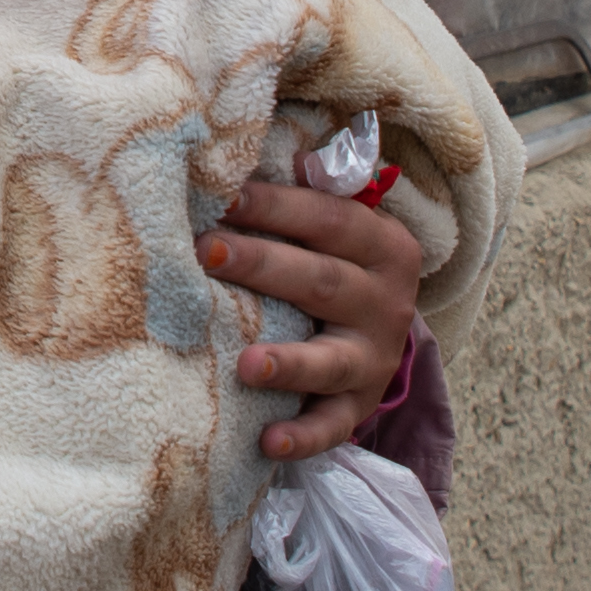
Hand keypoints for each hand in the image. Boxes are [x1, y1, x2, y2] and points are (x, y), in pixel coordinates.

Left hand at [204, 165, 423, 460]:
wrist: (378, 335)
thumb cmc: (331, 263)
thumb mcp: (335, 228)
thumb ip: (307, 192)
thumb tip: (259, 148)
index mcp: (381, 246)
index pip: (329, 220)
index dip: (276, 207)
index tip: (222, 196)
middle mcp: (384, 302)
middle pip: (323, 283)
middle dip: (264, 266)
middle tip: (206, 251)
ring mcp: (373, 359)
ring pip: (331, 361)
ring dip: (289, 362)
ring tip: (245, 364)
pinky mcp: (357, 407)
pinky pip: (332, 426)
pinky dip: (302, 437)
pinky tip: (266, 442)